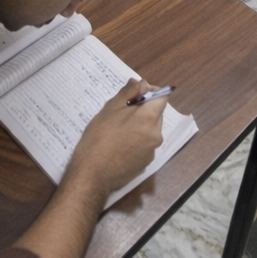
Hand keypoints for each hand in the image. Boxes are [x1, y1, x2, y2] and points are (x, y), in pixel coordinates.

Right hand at [66, 78, 166, 199]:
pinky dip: (137, 138)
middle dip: (143, 108)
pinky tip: (119, 143)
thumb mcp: (110, 109)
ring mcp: (152, 151)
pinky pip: (145, 143)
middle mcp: (156, 135)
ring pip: (150, 129)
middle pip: (156, 113)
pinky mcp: (145, 163)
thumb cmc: (99, 137)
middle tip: (120, 109)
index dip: (151, 90)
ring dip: (139, 123)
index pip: (162, 97)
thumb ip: (128, 93)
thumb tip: (141, 83)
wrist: (93, 174)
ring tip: (117, 127)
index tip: (135, 92)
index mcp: (149, 119)